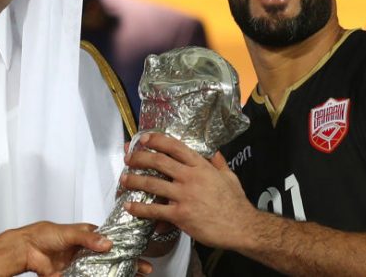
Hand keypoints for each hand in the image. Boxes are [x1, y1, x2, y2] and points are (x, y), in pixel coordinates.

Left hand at [17, 222, 151, 275]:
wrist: (26, 249)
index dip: (126, 246)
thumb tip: (106, 242)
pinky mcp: (73, 275)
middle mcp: (86, 249)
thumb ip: (87, 238)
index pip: (111, 240)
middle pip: (111, 258)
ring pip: (103, 270)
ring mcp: (81, 263)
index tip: (140, 251)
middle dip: (128, 263)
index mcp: (88, 235)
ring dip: (117, 273)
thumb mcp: (69, 232)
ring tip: (133, 276)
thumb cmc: (44, 234)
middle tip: (144, 269)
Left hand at [120, 133, 256, 248]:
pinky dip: (140, 208)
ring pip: (152, 184)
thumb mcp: (229, 176)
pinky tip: (129, 206)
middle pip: (158, 162)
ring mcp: (184, 196)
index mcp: (201, 166)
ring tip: (123, 179)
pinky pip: (155, 210)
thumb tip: (213, 152)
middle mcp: (190, 178)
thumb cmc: (236, 203)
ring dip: (134, 180)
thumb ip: (218, 162)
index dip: (156, 140)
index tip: (143, 138)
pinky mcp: (181, 215)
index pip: (174, 147)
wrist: (242, 227)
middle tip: (128, 158)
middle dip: (139, 158)